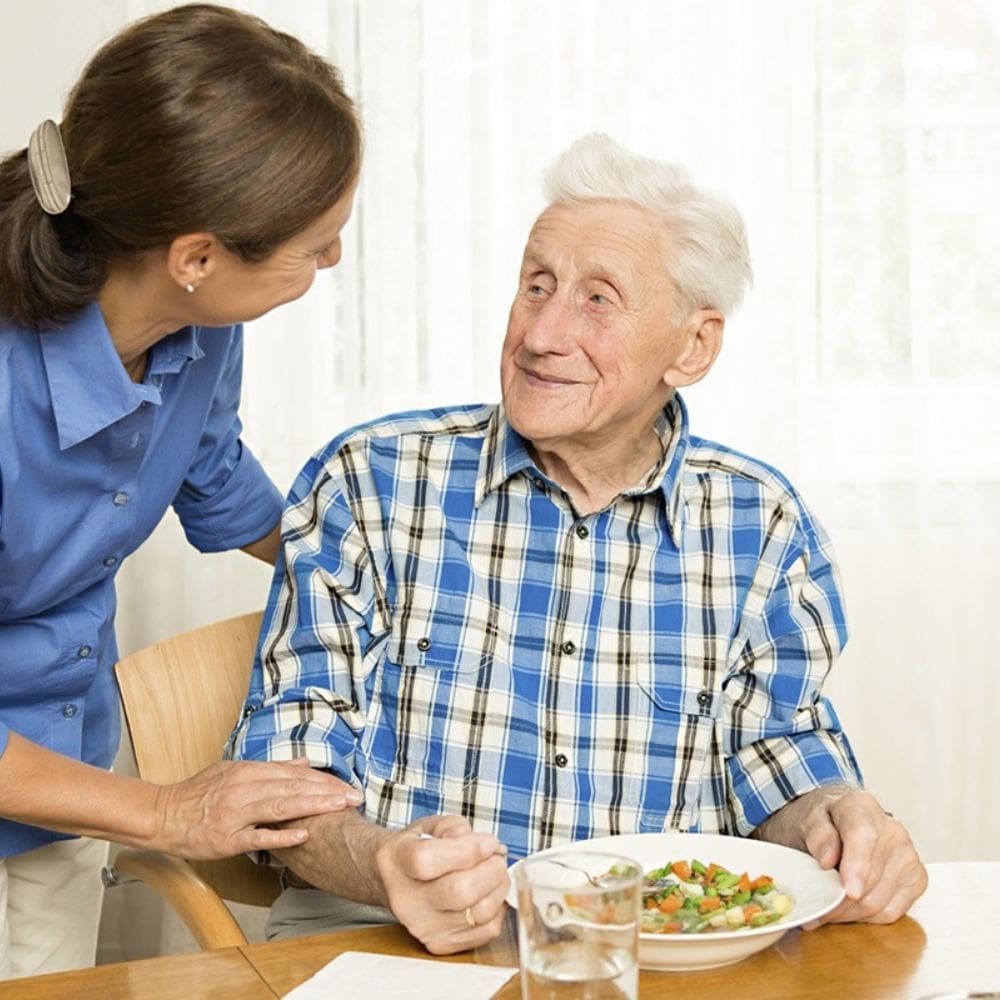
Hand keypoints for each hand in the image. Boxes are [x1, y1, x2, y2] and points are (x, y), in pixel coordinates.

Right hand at [150, 757, 362, 858]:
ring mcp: (236, 813)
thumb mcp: (234, 771)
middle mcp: (245, 788)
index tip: (347, 787)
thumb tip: (304, 763)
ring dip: (314, 807)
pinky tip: (304, 835)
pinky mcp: (227, 838)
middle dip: (328, 792)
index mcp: (249, 771)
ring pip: (281, 807)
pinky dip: (282, 835)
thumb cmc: (199, 794)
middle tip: (354, 798)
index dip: (324, 781)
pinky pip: (258, 836)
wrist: (162, 814)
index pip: (295, 774)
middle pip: (294, 788)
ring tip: (340, 808)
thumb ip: (270, 768)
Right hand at [374, 814, 509, 954]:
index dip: (467, 850)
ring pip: (478, 913)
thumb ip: (457, 829)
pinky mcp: (439, 944)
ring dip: (499, 888)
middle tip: (497, 857)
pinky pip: (485, 931)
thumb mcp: (433, 825)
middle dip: (492, 869)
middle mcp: (405, 899)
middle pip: (459, 891)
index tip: (489, 842)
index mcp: (397, 860)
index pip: (427, 860)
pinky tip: (489, 893)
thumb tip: (487, 847)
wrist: (394, 880)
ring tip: (495, 873)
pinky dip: (498, 909)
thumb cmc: (419, 847)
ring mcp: (421, 927)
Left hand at [793, 788, 927, 925]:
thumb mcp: (808, 820)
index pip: (863, 836)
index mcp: (861, 807)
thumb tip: (828, 858)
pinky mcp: (916, 881)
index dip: (857, 866)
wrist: (839, 824)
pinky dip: (866, 918)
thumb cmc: (824, 823)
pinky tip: (849, 910)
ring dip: (849, 913)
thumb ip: (817, 834)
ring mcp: (909, 857)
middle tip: (816, 909)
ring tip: (827, 910)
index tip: (849, 891)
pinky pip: (890, 913)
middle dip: (839, 901)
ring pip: (879, 902)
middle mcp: (893, 830)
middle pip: (870, 879)